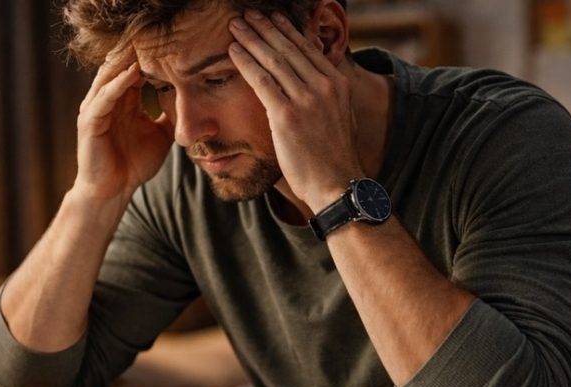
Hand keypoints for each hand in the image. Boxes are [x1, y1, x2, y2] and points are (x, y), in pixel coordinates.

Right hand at [75, 48, 172, 201]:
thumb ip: (170, 117)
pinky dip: (117, 84)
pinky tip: (132, 73)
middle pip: (120, 67)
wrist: (114, 192)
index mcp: (122, 102)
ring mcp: (96, 110)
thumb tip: (192, 106)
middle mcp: (107, 101)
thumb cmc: (133, 165)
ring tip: (143, 46)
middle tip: (155, 34)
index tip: (171, 45)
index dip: (150, 58)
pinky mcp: (90, 123)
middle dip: (136, 52)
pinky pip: (104, 98)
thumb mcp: (160, 135)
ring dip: (126, 61)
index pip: (134, 71)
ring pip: (109, 77)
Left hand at [228, 10, 362, 210]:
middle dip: (265, 28)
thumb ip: (324, 96)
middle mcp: (325, 86)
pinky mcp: (287, 115)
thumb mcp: (337, 117)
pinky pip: (261, 81)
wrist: (337, 185)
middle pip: (288, 48)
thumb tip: (309, 83)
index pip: (307, 48)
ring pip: (273, 60)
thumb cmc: (332, 157)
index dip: (285, 31)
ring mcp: (307, 100)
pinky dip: (246, 63)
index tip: (271, 19)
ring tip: (236, 27)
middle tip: (247, 16)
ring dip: (252, 39)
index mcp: (338, 83)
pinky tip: (233, 52)